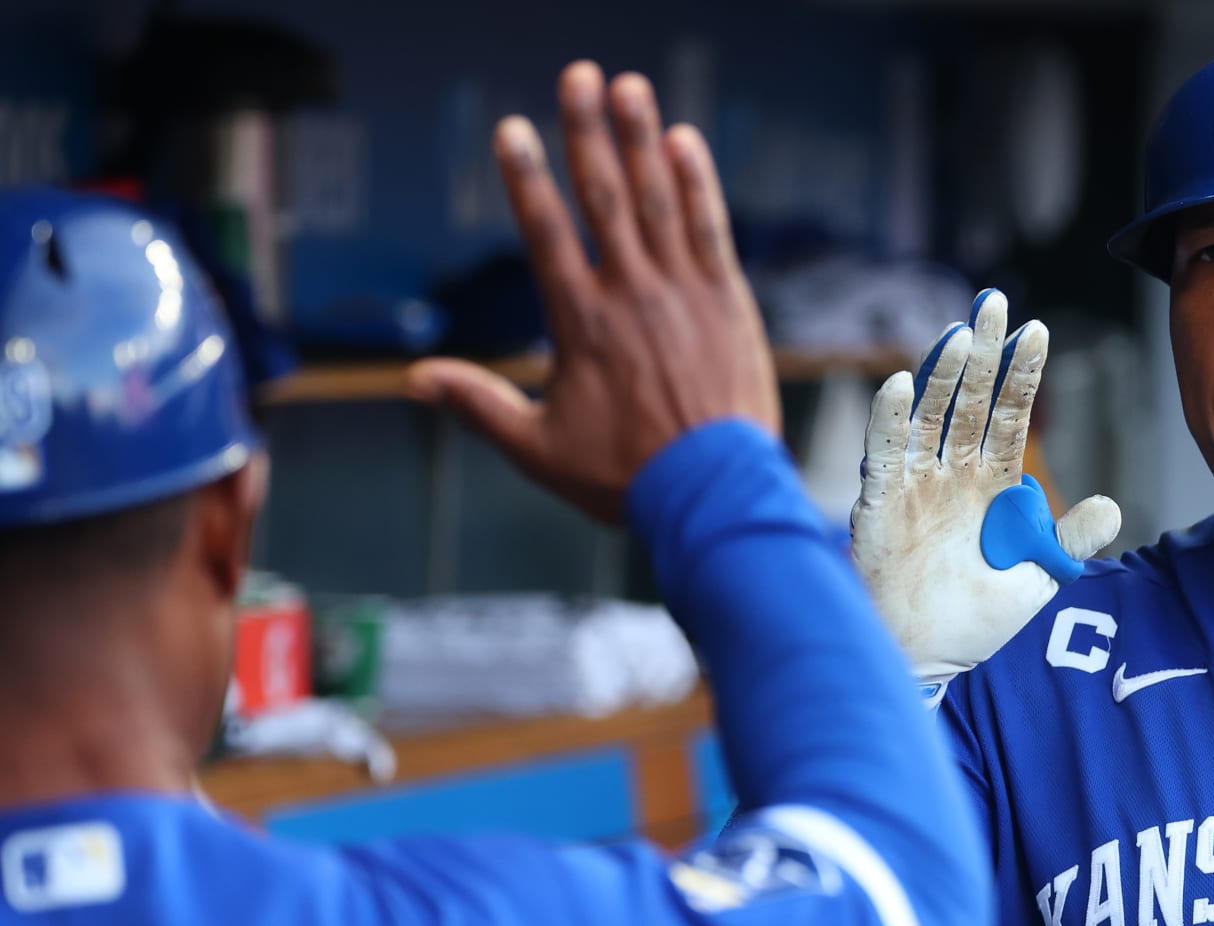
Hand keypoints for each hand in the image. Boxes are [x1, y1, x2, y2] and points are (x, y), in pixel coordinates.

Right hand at [405, 62, 779, 522]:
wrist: (715, 495)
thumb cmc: (626, 477)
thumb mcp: (538, 448)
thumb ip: (479, 405)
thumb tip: (416, 378)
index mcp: (579, 323)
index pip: (545, 233)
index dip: (526, 177)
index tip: (511, 129)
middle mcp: (631, 294)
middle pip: (603, 196)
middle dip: (586, 131)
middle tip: (577, 74)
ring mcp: (684, 292)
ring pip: (658, 200)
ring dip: (641, 139)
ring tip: (628, 86)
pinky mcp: (729, 302)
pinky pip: (711, 228)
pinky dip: (697, 183)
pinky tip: (684, 142)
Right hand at [851, 290, 1120, 681]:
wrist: (927, 660)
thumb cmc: (976, 620)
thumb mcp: (1038, 579)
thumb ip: (1069, 541)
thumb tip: (1111, 507)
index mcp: (989, 482)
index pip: (1009, 415)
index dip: (1021, 374)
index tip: (1037, 330)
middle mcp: (950, 472)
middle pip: (968, 401)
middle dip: (982, 352)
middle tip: (994, 303)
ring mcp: (913, 485)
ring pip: (929, 417)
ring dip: (942, 374)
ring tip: (960, 334)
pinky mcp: (880, 506)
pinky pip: (884, 456)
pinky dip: (889, 421)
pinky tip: (900, 385)